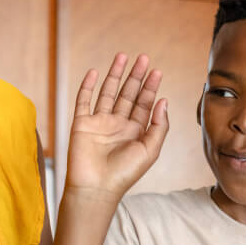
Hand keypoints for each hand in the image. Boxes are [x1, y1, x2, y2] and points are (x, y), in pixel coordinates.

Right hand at [65, 53, 167, 198]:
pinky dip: (88, 86)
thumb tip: (164, 100)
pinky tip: (94, 72)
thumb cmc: (125, 174)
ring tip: (122, 56)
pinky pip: (84, 101)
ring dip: (115, 75)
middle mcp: (118, 125)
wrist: (96, 188)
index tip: (157, 71)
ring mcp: (99, 123)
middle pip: (128, 94)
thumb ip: (159, 125)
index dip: (150, 87)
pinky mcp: (82, 124)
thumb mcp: (150, 150)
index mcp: (135, 132)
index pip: (144, 104)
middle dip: (136, 76)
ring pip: (107, 93)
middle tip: (143, 58)